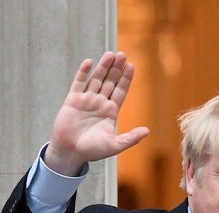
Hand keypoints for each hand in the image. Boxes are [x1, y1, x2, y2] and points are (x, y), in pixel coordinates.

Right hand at [44, 51, 149, 175]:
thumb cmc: (93, 151)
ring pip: (96, 79)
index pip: (121, 91)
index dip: (126, 79)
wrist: (70, 152)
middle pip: (110, 82)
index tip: (131, 66)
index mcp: (111, 112)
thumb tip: (147, 131)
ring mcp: (86, 100)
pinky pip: (79, 83)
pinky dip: (83, 72)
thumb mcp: (115, 145)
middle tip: (122, 55)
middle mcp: (100, 103)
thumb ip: (131, 138)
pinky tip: (89, 62)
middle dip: (116, 69)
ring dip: (103, 67)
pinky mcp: (73, 100)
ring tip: (110, 54)